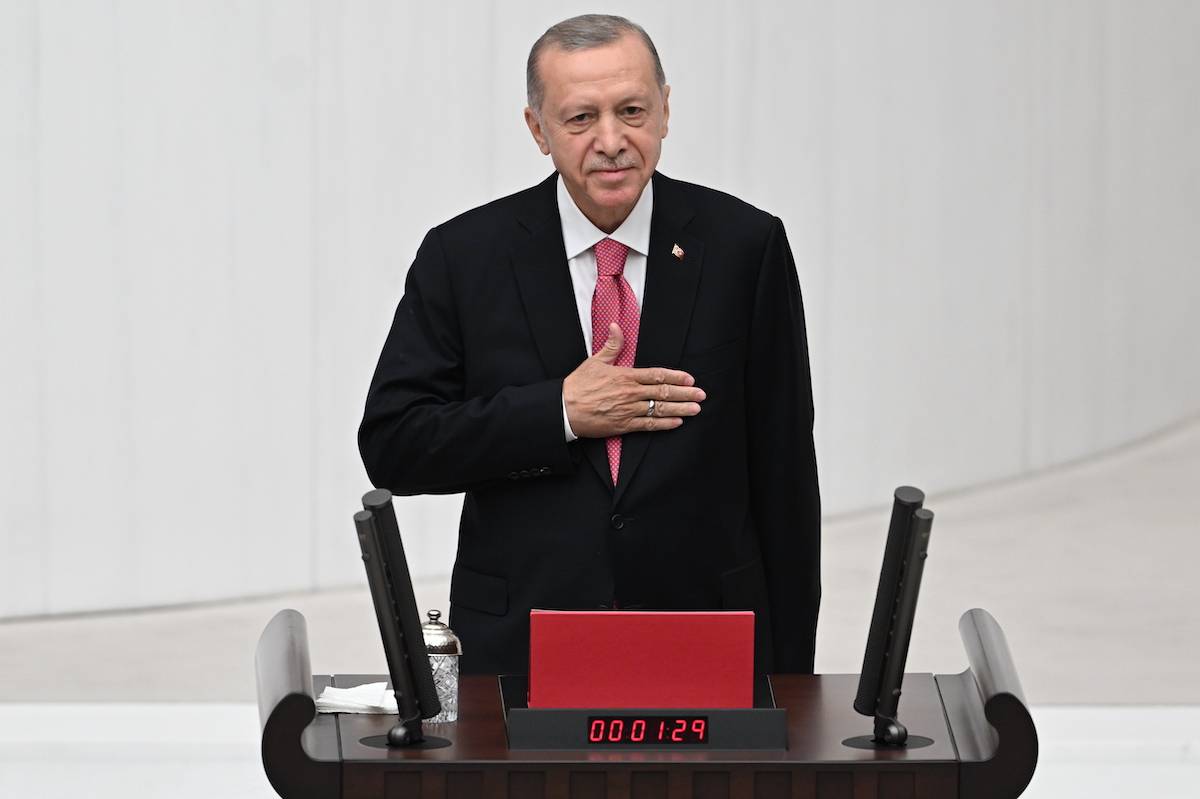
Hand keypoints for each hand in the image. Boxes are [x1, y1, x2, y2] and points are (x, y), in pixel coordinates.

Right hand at [563, 323, 705, 437]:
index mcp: (625, 376)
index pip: (657, 375)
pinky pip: (649, 425)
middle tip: (701, 394)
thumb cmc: (578, 385)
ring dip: (680, 409)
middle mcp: (630, 393)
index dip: (676, 377)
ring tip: (695, 409)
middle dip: (685, 393)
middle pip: (663, 392)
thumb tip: (616, 326)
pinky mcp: (623, 425)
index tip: (689, 379)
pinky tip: (677, 422)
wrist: (564, 409)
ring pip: (660, 409)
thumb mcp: (594, 361)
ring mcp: (628, 410)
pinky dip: (664, 424)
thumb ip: (611, 345)